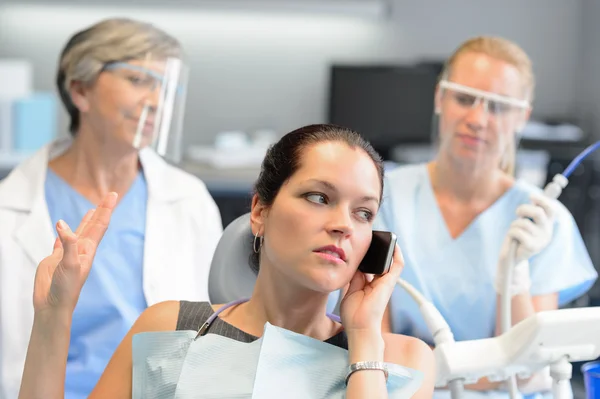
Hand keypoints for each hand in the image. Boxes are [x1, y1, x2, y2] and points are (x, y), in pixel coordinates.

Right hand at [33, 193, 117, 313]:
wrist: (53, 305)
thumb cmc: (66, 288)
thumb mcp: (70, 264)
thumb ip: (68, 243)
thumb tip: (62, 224)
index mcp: (88, 249)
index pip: (99, 224)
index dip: (105, 209)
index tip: (112, 195)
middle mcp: (80, 249)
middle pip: (93, 225)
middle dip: (101, 210)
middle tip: (110, 196)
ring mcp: (68, 254)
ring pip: (78, 232)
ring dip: (85, 220)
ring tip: (92, 210)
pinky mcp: (55, 259)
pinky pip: (60, 242)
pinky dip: (62, 234)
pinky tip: (62, 228)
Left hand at [340, 244, 403, 333]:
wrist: (360, 328)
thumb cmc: (353, 315)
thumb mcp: (350, 291)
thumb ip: (354, 278)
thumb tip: (355, 264)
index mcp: (368, 285)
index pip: (369, 266)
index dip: (366, 256)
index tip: (359, 246)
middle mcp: (378, 283)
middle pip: (379, 262)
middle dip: (375, 251)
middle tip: (369, 238)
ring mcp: (385, 283)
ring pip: (389, 262)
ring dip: (387, 250)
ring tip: (382, 236)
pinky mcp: (389, 283)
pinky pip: (397, 266)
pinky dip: (397, 254)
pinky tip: (394, 244)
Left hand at [504, 193, 555, 262]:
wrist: (515, 257)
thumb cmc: (520, 236)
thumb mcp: (527, 222)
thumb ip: (532, 211)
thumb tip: (537, 194)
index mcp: (548, 224)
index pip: (551, 209)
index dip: (542, 200)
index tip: (531, 196)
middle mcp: (547, 231)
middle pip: (538, 213)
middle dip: (524, 209)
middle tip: (517, 213)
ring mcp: (541, 240)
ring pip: (524, 223)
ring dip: (514, 224)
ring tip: (514, 229)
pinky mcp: (532, 246)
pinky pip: (517, 232)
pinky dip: (511, 232)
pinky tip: (513, 238)